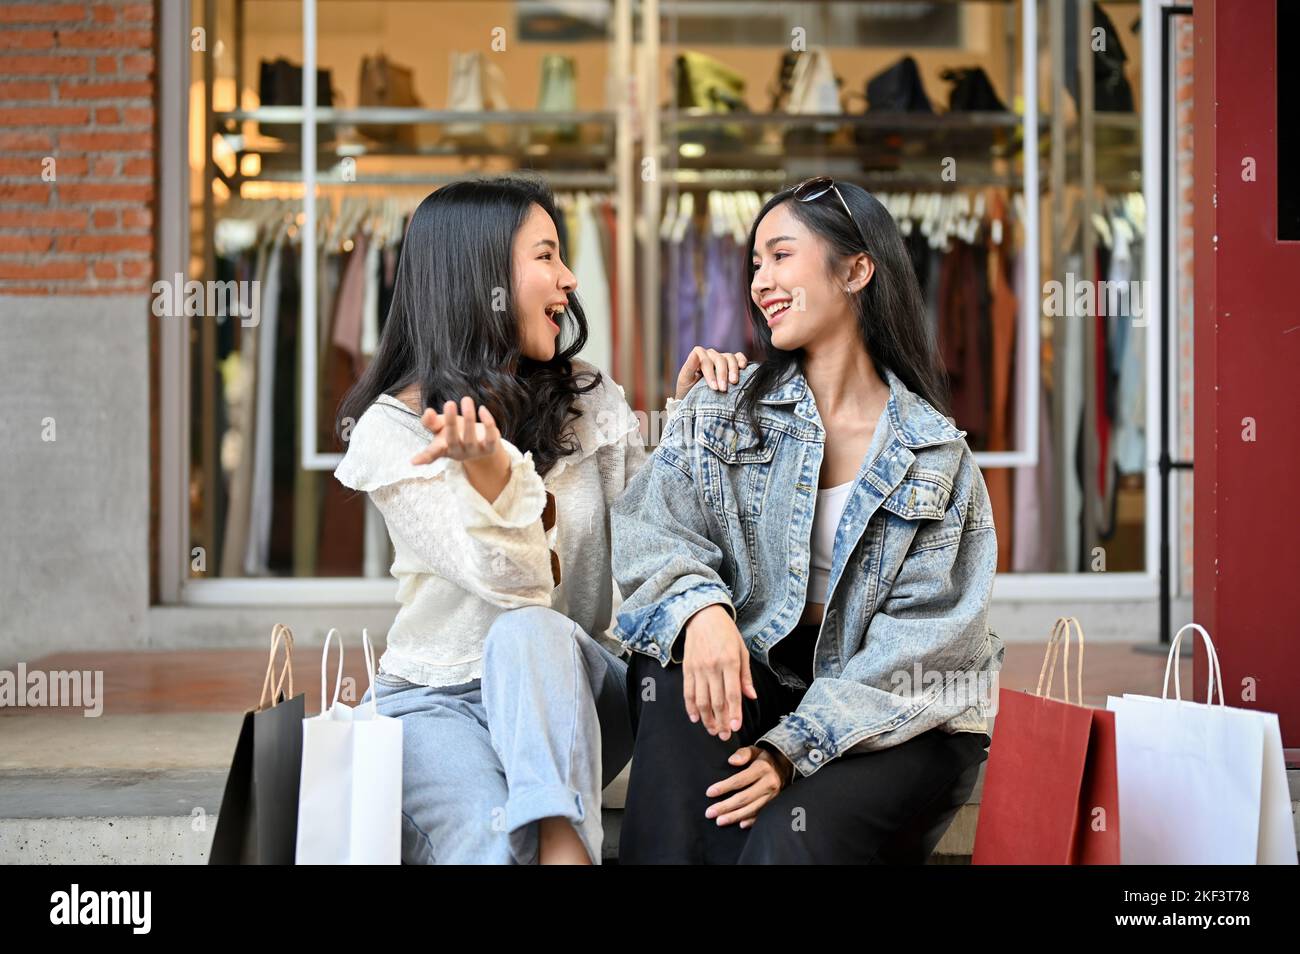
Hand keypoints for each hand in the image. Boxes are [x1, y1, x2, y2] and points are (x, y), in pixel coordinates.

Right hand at [411, 396, 500, 465]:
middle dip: (450, 422)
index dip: (423, 457)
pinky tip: (482, 409)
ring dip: (469, 417)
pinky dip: (488, 423)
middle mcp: (458, 452)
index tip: (413, 461)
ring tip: (466, 399)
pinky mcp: (490, 448)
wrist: (480, 443)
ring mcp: (474, 451)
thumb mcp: (441, 426)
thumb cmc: (455, 432)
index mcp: (442, 448)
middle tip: (449, 402)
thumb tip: (428, 412)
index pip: (432, 453)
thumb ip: (431, 421)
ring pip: (470, 437)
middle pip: (453, 439)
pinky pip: (490, 437)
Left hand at [675, 347, 747, 399]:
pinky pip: (739, 357)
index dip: (710, 373)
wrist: (696, 402)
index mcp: (698, 356)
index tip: (714, 387)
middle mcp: (711, 355)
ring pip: (730, 357)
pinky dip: (742, 360)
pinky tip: (743, 367)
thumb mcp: (685, 381)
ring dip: (733, 369)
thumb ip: (689, 366)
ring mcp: (722, 358)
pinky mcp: (732, 363)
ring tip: (734, 382)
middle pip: (719, 359)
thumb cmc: (688, 391)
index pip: (706, 360)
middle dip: (722, 374)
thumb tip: (695, 353)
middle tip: (723, 389)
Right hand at [681, 604, 756, 741]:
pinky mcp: (687, 668)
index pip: (732, 693)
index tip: (736, 727)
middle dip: (721, 721)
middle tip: (724, 735)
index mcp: (730, 662)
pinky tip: (695, 718)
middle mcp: (713, 666)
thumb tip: (751, 697)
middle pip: (717, 701)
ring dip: (706, 718)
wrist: (703, 615)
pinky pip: (688, 691)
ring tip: (712, 730)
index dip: (734, 712)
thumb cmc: (726, 633)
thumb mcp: (742, 650)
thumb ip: (745, 676)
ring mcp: (698, 668)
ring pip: (701, 700)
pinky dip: (690, 707)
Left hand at [705, 745, 790, 827]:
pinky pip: (762, 814)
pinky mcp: (775, 803)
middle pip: (744, 798)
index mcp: (762, 768)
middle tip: (709, 813)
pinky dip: (751, 821)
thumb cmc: (763, 758)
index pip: (740, 780)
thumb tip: (731, 761)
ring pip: (752, 809)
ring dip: (735, 816)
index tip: (709, 793)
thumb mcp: (754, 750)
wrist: (785, 766)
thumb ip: (743, 753)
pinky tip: (740, 825)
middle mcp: (768, 783)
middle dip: (725, 806)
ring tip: (719, 821)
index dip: (724, 787)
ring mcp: (773, 795)